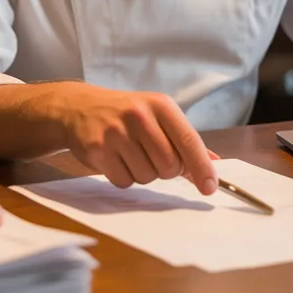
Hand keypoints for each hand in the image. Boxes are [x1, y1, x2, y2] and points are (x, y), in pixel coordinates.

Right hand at [48, 85, 216, 193]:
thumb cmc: (126, 114)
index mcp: (161, 105)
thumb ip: (184, 140)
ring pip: (147, 177)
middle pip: (169, 166)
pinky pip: (124, 181)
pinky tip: (115, 159)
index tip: (209, 187)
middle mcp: (139, 115)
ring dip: (142, 173)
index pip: (189, 141)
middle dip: (165, 170)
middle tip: (152, 156)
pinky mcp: (98, 150)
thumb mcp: (157, 115)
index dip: (202, 167)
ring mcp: (116, 132)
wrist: (79, 107)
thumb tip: (213, 164)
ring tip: (130, 154)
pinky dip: (123, 177)